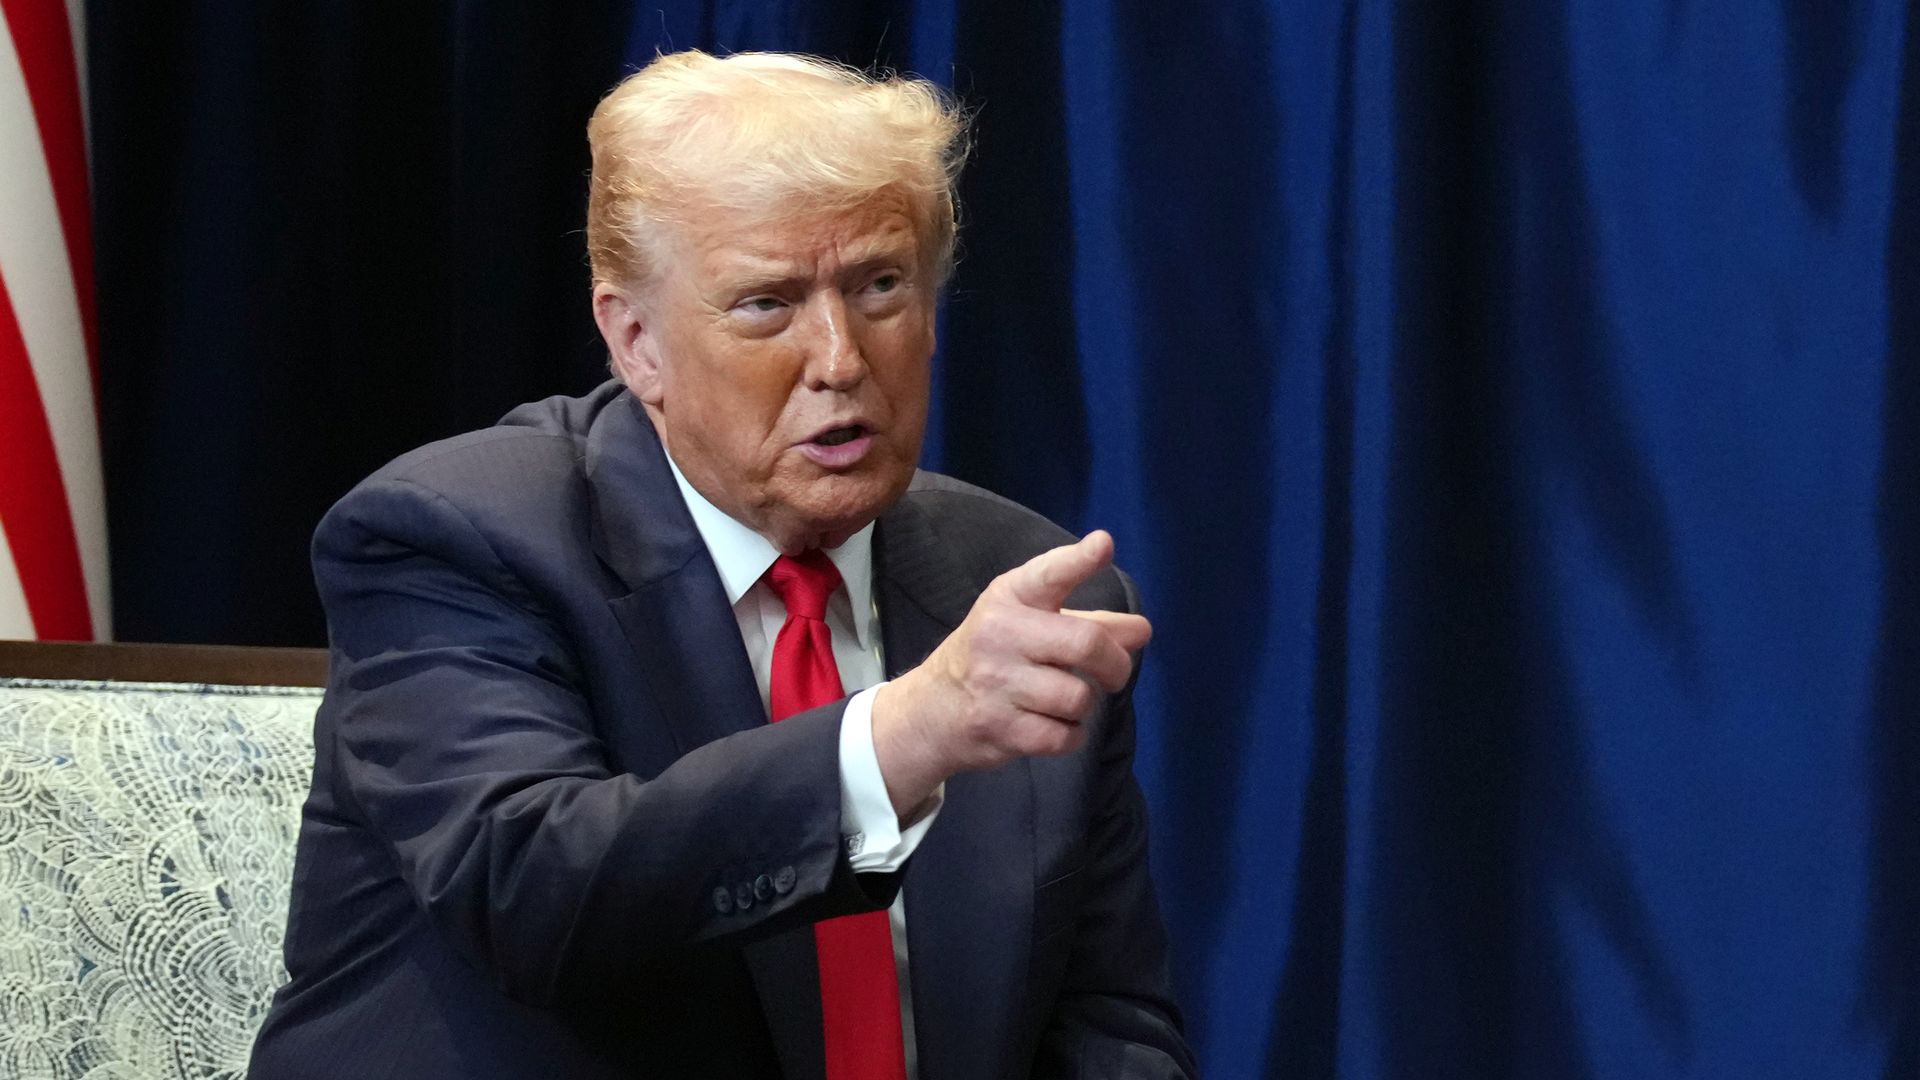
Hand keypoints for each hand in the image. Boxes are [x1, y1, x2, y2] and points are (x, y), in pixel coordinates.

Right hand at [870, 530, 1151, 818]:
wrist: (932, 709)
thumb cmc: (995, 655)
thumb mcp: (1031, 623)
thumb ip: (1090, 622)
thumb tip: (1141, 631)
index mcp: (1010, 597)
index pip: (1048, 575)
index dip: (1079, 561)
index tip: (1103, 545)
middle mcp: (1000, 634)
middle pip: (1087, 644)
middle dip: (1115, 665)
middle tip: (1113, 674)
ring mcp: (997, 682)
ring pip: (1079, 697)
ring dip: (1083, 704)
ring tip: (1063, 700)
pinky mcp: (999, 727)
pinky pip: (1065, 736)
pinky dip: (1070, 735)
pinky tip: (1052, 725)